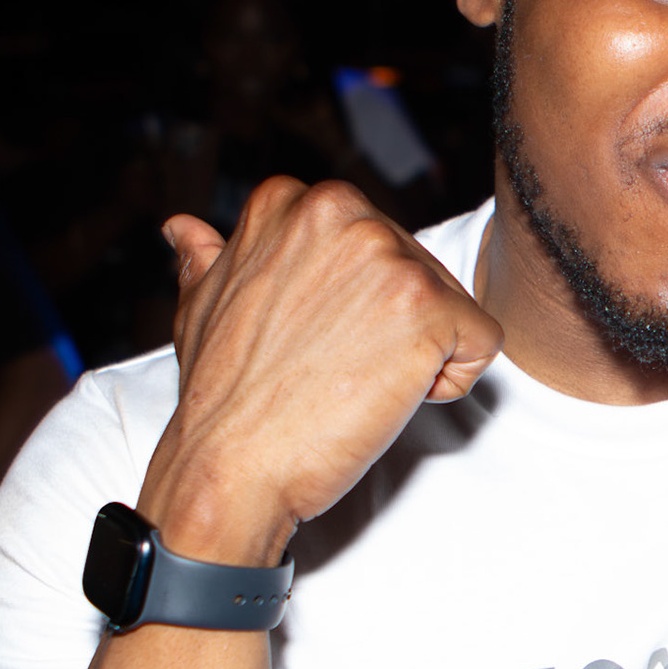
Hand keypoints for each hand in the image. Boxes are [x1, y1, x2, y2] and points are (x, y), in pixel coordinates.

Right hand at [145, 177, 502, 559]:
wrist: (231, 467)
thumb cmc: (221, 397)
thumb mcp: (203, 306)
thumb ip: (215, 258)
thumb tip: (184, 229)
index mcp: (298, 201)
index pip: (376, 243)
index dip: (354, 304)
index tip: (311, 339)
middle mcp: (345, 212)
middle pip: (421, 271)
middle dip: (392, 328)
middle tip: (332, 367)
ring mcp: (391, 258)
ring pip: (453, 305)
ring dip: (418, 356)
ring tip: (353, 382)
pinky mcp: (431, 309)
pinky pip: (483, 342)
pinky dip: (450, 382)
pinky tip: (388, 398)